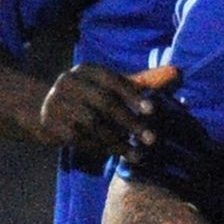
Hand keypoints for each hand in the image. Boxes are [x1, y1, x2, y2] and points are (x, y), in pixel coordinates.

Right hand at [39, 64, 175, 156]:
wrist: (44, 108)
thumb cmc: (90, 95)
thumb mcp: (110, 85)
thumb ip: (141, 82)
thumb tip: (178, 74)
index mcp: (87, 70)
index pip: (113, 80)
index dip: (133, 94)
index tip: (152, 110)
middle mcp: (69, 83)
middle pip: (104, 103)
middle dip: (130, 121)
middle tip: (152, 138)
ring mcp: (56, 104)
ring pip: (92, 124)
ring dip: (118, 141)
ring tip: (138, 153)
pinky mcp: (50, 125)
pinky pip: (79, 139)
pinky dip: (100, 147)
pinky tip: (117, 154)